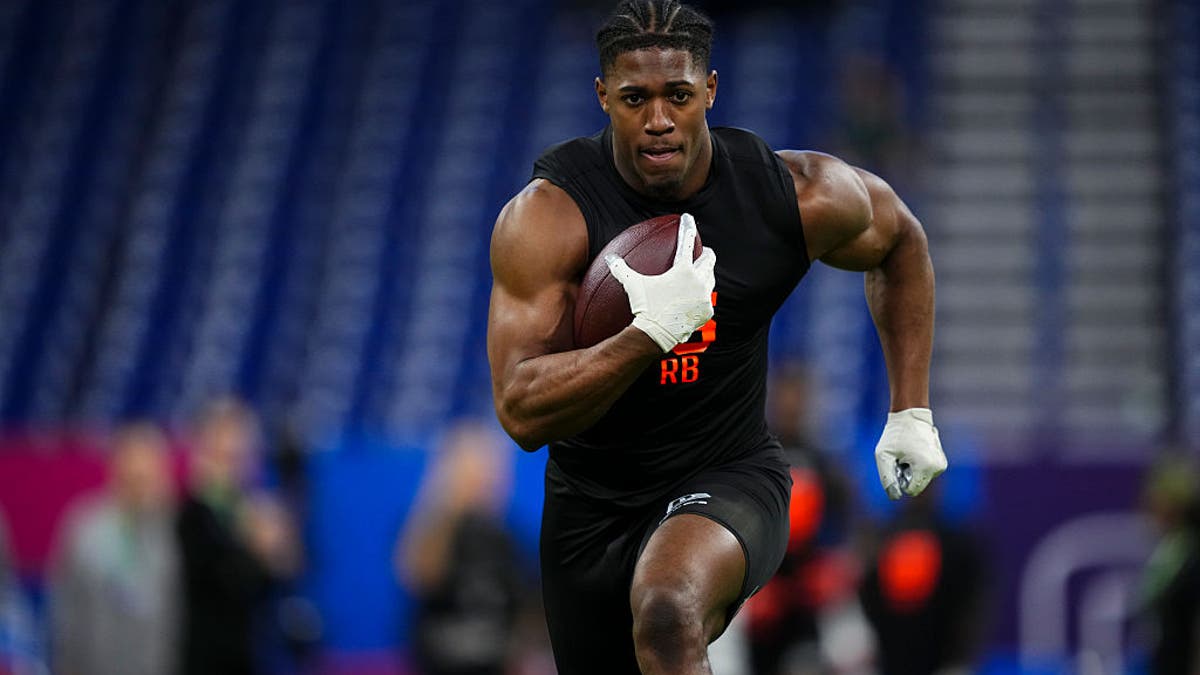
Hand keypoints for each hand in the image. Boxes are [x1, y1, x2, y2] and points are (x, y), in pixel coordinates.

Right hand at [606, 213, 716, 351]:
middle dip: (704, 253)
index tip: (688, 219)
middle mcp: (698, 280)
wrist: (657, 334)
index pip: (686, 242)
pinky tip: (695, 299)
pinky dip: (701, 296)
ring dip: (705, 273)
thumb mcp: (633, 286)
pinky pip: (707, 299)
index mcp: (683, 270)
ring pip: (710, 278)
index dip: (687, 227)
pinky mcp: (706, 311)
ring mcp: (705, 296)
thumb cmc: (646, 308)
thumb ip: (622, 269)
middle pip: (709, 258)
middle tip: (699, 252)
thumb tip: (610, 258)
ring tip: (697, 274)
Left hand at [874, 408, 946, 498]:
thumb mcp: (883, 455)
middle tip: (901, 458)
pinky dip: (918, 466)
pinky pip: (926, 473)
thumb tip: (896, 496)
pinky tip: (914, 452)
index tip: (898, 464)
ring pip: (922, 479)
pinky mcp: (941, 461)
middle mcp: (937, 467)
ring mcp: (941, 464)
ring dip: (912, 470)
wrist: (910, 416)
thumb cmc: (894, 435)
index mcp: (925, 466)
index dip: (901, 481)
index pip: (912, 490)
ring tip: (908, 453)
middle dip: (907, 476)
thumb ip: (886, 477)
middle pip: (918, 486)